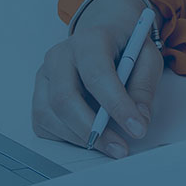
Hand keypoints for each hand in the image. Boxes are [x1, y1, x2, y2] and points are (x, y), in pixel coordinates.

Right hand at [31, 0, 161, 159]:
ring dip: (80, 137)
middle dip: (93, 130)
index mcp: (88, 40)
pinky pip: (44, 123)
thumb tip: (139, 119)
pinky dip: (67, 137)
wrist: (105, 37)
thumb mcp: (146, 58)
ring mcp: (45, 76)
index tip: (137, 128)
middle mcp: (60, 56)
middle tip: (120, 148)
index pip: (97, 75)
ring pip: (50, 114)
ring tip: (110, 145)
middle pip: (65, 99)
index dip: (117, 105)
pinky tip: (89, 135)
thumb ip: (143, 87)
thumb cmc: (124, 47)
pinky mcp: (39, 94)